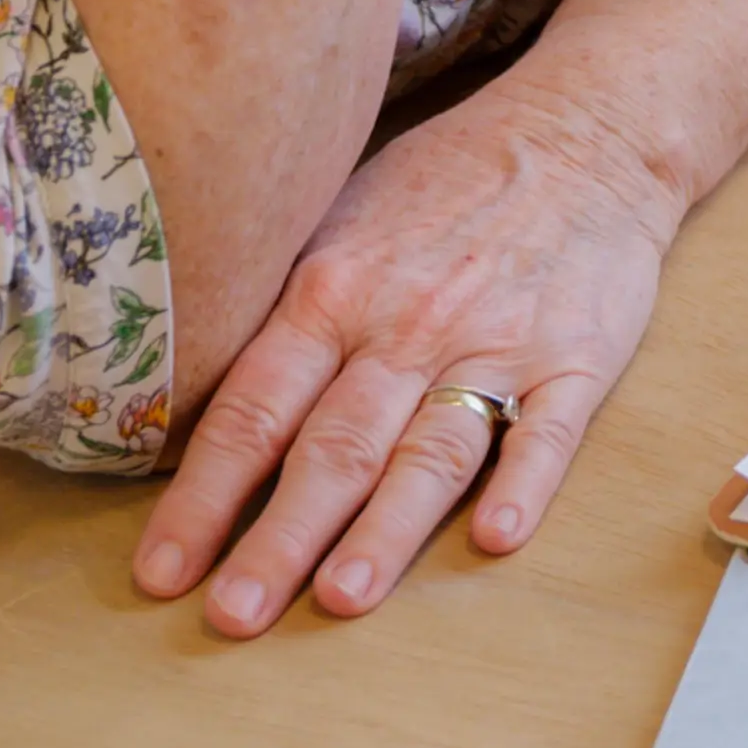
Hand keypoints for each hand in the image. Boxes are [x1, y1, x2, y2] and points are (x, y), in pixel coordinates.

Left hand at [131, 77, 683, 634]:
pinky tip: (496, 536)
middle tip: (234, 617)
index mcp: (335, 289)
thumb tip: (195, 403)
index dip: (204, 496)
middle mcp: (408, 323)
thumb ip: (284, 310)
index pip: (254, 408)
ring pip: (431, 449)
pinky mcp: (578, 357)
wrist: (585, 130)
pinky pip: (549, 430)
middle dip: (278, 537)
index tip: (162, 573)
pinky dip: (524, 484)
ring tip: (342, 598)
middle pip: (333, 446)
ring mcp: (497, 342)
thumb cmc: (446, 183)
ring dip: (386, 529)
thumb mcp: (340, 219)